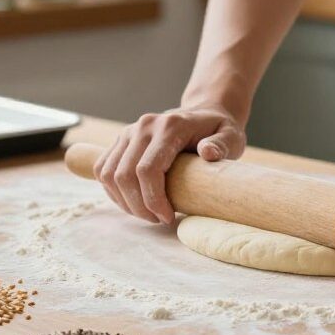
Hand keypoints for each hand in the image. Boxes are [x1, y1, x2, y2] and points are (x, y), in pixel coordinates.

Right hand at [94, 105, 245, 224]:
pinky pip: (104, 169)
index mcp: (169, 126)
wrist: (204, 113)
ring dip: (124, 202)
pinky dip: (113, 192)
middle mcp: (144, 126)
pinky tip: (133, 203)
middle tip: (158, 220)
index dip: (152, 200)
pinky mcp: (121, 140)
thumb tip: (207, 152)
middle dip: (138, 206)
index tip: (167, 218)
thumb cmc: (218, 130)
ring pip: (109, 174)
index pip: (147, 169)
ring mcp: (129, 132)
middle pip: (124, 175)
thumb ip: (222, 144)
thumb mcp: (231, 135)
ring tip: (147, 214)